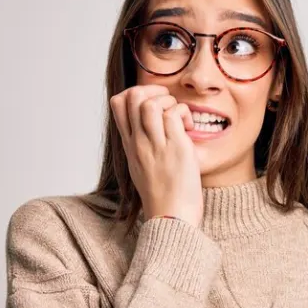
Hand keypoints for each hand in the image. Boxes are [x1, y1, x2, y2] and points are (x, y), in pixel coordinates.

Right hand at [109, 84, 203, 225]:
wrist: (171, 217)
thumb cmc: (163, 196)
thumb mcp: (143, 168)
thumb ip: (144, 146)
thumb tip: (154, 127)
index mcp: (130, 146)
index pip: (118, 104)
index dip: (135, 92)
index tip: (153, 101)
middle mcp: (138, 143)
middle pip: (132, 96)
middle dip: (154, 90)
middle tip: (169, 104)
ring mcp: (155, 145)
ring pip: (150, 103)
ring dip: (169, 101)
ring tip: (179, 118)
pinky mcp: (175, 148)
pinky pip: (174, 114)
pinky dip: (184, 114)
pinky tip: (190, 129)